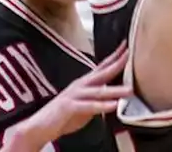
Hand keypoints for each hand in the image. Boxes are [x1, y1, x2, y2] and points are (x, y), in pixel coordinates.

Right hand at [1, 45, 129, 150]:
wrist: (40, 125)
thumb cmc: (63, 115)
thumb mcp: (85, 104)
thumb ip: (98, 98)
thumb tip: (114, 96)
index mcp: (84, 83)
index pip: (102, 67)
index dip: (115, 57)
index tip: (127, 46)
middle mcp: (80, 85)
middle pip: (102, 72)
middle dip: (117, 63)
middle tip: (130, 55)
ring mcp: (74, 95)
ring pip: (98, 91)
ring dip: (115, 90)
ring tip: (129, 90)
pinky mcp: (69, 107)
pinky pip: (89, 106)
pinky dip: (102, 106)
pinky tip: (113, 106)